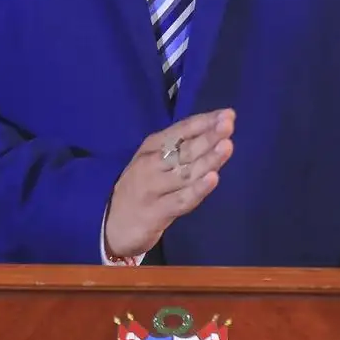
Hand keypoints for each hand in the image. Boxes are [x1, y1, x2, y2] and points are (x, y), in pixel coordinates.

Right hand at [104, 109, 234, 260]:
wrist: (110, 225)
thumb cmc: (141, 188)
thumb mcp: (153, 162)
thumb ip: (178, 149)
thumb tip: (214, 131)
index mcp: (151, 147)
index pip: (180, 131)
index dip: (204, 122)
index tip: (227, 114)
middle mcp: (150, 164)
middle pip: (184, 149)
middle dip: (208, 136)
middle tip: (228, 124)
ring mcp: (152, 188)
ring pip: (185, 172)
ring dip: (207, 159)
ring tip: (227, 146)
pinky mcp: (155, 212)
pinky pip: (180, 199)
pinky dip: (197, 190)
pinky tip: (212, 179)